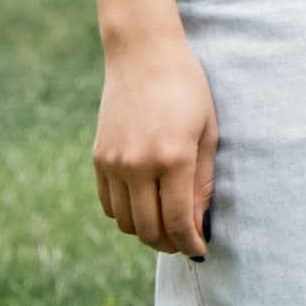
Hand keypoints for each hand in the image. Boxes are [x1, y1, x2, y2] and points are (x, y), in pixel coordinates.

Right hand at [96, 36, 216, 259]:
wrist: (143, 55)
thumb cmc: (186, 88)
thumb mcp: (207, 130)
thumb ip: (203, 179)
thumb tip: (200, 221)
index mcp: (173, 158)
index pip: (178, 221)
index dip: (190, 243)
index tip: (199, 250)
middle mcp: (139, 165)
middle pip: (149, 229)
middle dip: (169, 244)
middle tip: (184, 243)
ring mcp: (114, 163)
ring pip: (126, 222)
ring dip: (146, 232)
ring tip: (165, 227)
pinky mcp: (98, 159)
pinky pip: (109, 205)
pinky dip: (126, 215)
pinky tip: (144, 207)